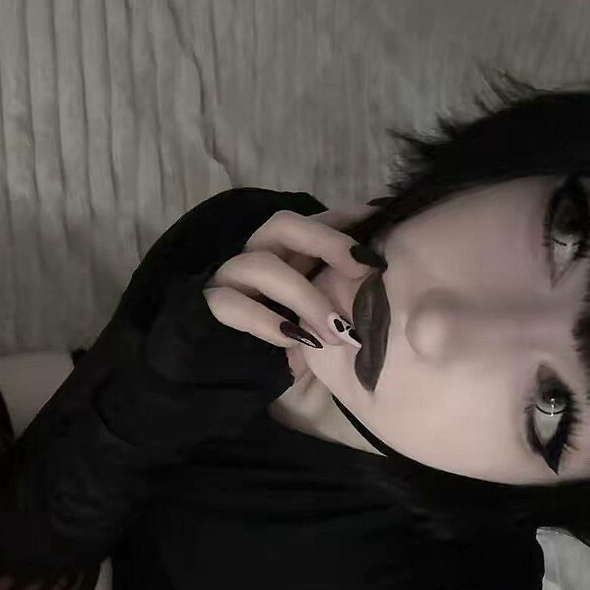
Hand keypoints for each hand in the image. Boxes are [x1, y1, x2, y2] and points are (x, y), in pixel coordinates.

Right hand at [202, 202, 381, 348]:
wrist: (228, 372)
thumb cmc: (281, 343)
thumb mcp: (317, 320)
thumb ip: (340, 299)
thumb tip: (377, 285)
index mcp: (282, 253)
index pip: (312, 220)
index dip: (345, 217)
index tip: (379, 219)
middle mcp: (254, 255)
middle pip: (284, 225)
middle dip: (327, 242)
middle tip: (361, 268)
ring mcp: (229, 278)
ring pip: (263, 266)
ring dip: (307, 298)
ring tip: (339, 333)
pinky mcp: (210, 307)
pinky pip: (234, 305)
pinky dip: (269, 322)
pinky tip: (295, 340)